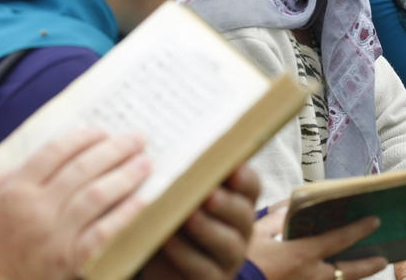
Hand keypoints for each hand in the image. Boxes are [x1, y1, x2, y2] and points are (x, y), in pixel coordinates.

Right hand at [0, 129, 149, 279]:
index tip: (102, 130)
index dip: (83, 137)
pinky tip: (142, 199)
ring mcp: (55, 235)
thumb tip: (53, 152)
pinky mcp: (68, 259)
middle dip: (115, 150)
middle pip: (83, 169)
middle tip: (138, 138)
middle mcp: (38, 209)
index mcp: (16, 189)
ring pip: (98, 196)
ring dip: (126, 176)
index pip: (56, 152)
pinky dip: (125, 214)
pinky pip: (103, 232)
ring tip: (145, 162)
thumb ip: (14, 172)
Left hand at [136, 165, 259, 279]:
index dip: (244, 177)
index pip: (250, 185)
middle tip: (208, 193)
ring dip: (207, 228)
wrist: (155, 254)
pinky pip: (202, 269)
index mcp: (236, 199)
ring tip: (187, 215)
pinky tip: (167, 239)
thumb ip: (182, 171)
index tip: (232, 167)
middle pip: (242, 214)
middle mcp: (239, 228)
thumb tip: (168, 139)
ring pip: (226, 243)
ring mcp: (227, 258)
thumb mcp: (178, 190)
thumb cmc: (169, 211)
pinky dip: (184, 254)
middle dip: (225, 203)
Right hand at [248, 207, 388, 279]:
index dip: (358, 229)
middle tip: (383, 258)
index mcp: (301, 254)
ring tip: (363, 269)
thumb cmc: (240, 263)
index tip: (374, 221)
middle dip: (367, 265)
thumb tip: (288, 208)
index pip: (338, 240)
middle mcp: (309, 277)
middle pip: (347, 272)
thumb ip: (275, 220)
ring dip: (351, 277)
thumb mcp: (255, 235)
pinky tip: (333, 278)